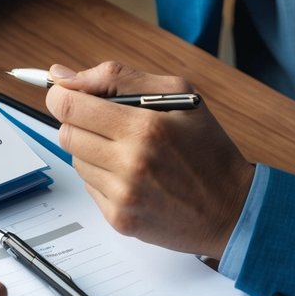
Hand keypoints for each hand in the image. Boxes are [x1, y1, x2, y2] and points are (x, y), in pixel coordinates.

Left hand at [44, 61, 254, 259]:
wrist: (233, 209)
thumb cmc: (207, 147)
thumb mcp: (178, 95)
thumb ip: (116, 78)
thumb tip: (62, 76)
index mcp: (145, 127)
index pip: (69, 106)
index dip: (61, 97)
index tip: (67, 95)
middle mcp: (130, 163)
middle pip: (66, 133)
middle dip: (80, 123)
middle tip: (109, 125)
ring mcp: (123, 195)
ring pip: (75, 160)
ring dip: (93, 152)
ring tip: (130, 153)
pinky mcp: (119, 219)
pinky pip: (88, 187)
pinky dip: (103, 178)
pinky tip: (133, 177)